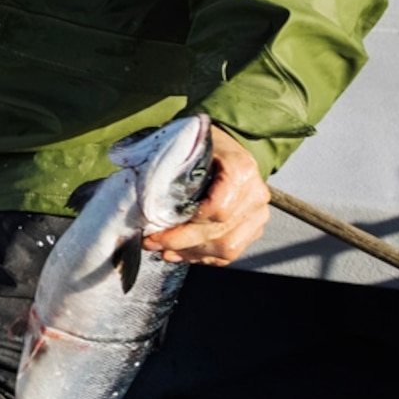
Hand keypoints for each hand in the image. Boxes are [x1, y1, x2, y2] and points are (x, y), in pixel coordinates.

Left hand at [143, 125, 269, 265]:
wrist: (226, 147)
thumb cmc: (203, 144)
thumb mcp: (187, 142)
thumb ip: (171, 164)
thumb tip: (141, 193)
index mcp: (241, 168)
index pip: (218, 209)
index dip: (188, 223)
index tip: (158, 225)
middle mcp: (256, 194)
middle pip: (220, 233)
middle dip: (181, 242)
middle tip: (152, 242)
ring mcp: (257, 214)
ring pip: (226, 248)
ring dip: (190, 253)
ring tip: (163, 249)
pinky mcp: (253, 228)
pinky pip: (229, 253)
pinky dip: (202, 257)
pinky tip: (180, 253)